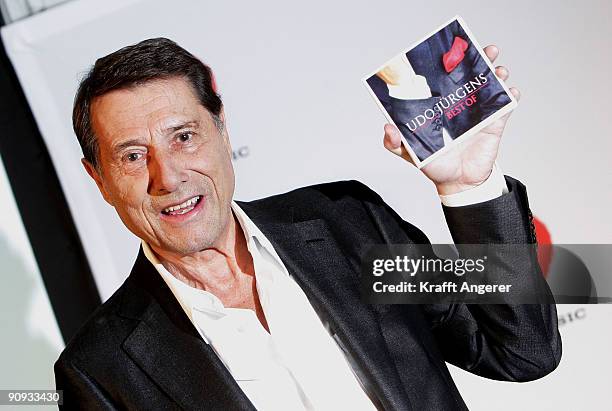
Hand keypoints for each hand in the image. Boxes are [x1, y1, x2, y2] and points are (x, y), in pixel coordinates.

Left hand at [382, 45, 520, 194]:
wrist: (457, 183)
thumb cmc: (435, 165)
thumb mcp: (410, 153)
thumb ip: (395, 143)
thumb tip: (387, 128)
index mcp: (441, 107)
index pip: (445, 80)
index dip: (450, 64)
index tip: (453, 51)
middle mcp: (460, 105)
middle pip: (471, 76)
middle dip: (479, 60)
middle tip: (484, 50)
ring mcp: (478, 113)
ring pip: (491, 86)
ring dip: (497, 72)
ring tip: (498, 68)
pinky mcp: (494, 124)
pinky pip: (505, 106)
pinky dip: (511, 96)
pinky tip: (511, 90)